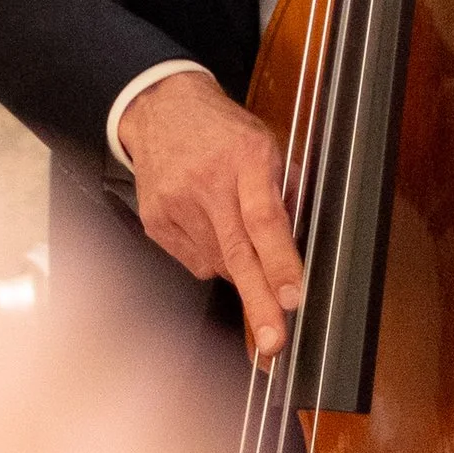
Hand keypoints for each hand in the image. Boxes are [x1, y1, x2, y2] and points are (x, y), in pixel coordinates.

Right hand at [119, 67, 301, 359]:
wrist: (161, 109)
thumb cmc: (222, 131)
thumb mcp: (267, 146)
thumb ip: (286, 194)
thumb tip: (298, 247)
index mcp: (245, 160)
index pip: (264, 220)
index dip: (280, 262)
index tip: (292, 297)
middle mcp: (207, 184)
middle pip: (237, 254)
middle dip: (260, 303)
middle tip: (274, 342)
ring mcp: (176, 205)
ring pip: (219, 264)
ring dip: (239, 267)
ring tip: (233, 232)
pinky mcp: (155, 221)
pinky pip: (195, 261)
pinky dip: (212, 257)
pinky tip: (208, 227)